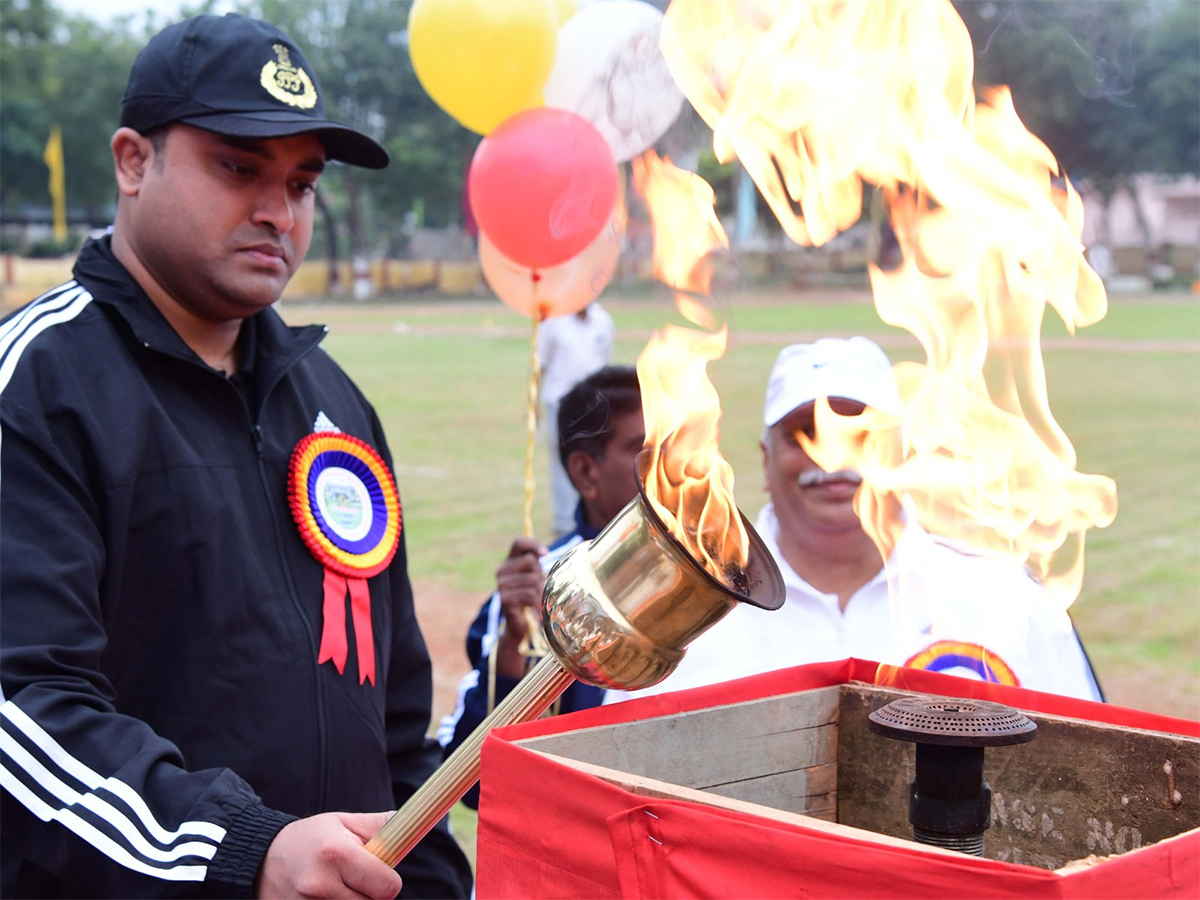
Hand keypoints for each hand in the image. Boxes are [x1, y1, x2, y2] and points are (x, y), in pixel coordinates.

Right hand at [257, 811, 402, 899]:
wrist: (260, 859)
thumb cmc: (310, 838)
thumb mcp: (344, 822)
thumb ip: (380, 826)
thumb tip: (412, 826)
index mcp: (337, 855)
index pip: (387, 887)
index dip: (388, 882)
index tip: (380, 874)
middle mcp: (320, 885)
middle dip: (370, 894)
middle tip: (355, 880)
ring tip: (338, 887)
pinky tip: (327, 898)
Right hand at [494, 536, 546, 677]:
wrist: (520, 627)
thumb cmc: (531, 600)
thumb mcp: (535, 580)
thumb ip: (537, 566)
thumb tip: (546, 554)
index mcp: (509, 562)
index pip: (518, 542)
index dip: (532, 544)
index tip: (545, 554)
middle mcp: (502, 571)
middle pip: (531, 561)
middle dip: (540, 575)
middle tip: (538, 589)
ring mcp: (501, 585)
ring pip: (533, 579)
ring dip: (540, 592)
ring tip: (536, 601)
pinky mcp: (505, 599)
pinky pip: (530, 594)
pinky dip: (537, 603)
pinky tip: (534, 609)